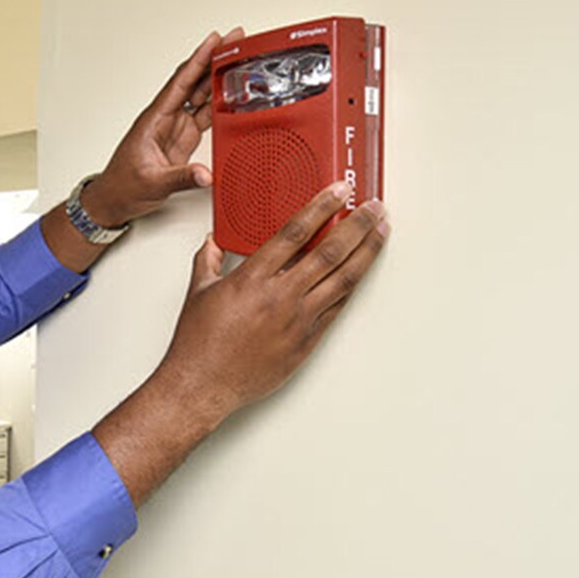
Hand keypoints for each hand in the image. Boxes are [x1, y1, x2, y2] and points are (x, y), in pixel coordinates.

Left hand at [79, 27, 244, 228]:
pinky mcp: (182, 139)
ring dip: (218, 77)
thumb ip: (181, 178)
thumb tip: (205, 174)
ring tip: (239, 59)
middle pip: (193, 81)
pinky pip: (204, 115)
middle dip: (214, 60)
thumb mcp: (152, 183)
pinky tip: (232, 94)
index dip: (198, 60)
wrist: (114, 199)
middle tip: (235, 40)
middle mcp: (166, 118)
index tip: (215, 41)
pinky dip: (219, 103)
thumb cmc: (123, 186)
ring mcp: (175, 127)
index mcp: (154, 119)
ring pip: (200, 95)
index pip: (180, 82)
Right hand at [94, 181, 389, 505]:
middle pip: (330, 252)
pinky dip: (351, 287)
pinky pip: (336, 309)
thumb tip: (212, 243)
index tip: (340, 192)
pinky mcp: (306, 342)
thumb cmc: (198, 344)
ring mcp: (297, 320)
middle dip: (358, 226)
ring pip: (343, 280)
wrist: (203, 385)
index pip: (296, 232)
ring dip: (366, 253)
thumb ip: (208, 261)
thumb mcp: (198, 292)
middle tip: (374, 208)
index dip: (322, 207)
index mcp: (252, 278)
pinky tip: (361, 273)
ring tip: (380, 234)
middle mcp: (280, 296)